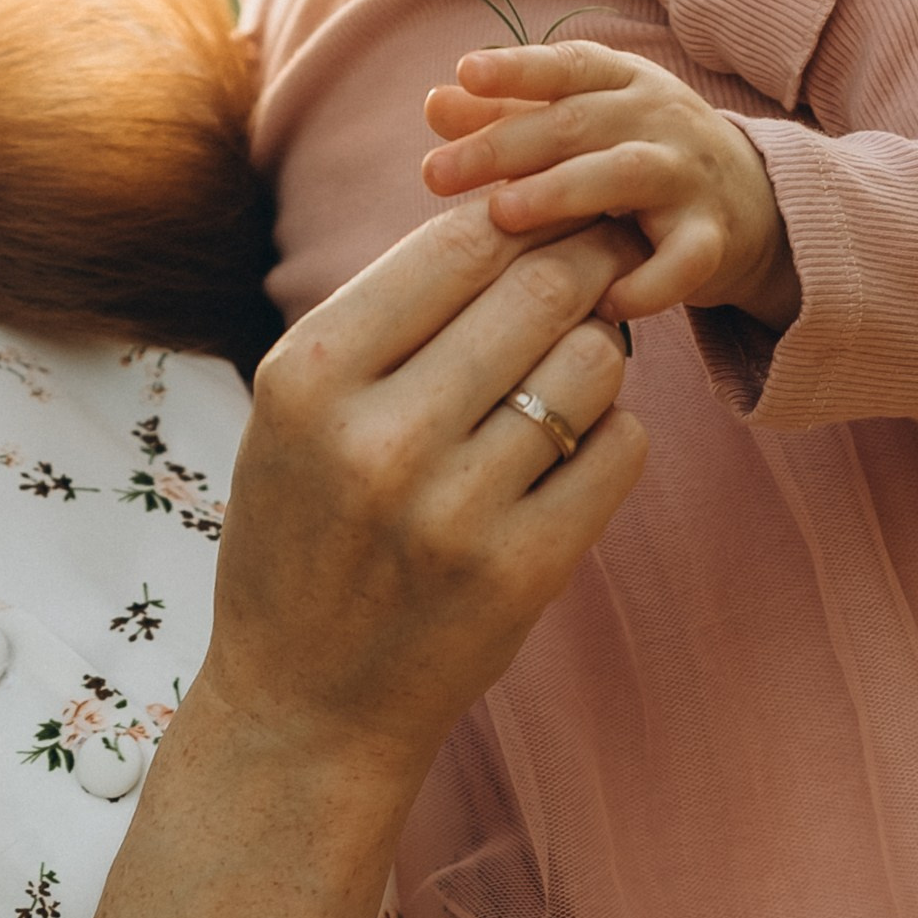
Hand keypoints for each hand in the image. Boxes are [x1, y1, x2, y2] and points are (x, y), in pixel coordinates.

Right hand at [208, 199, 643, 794]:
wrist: (304, 704)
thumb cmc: (304, 531)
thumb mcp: (298, 411)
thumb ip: (390, 315)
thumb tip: (518, 213)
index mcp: (309, 378)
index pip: (458, 244)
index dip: (523, 216)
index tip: (551, 217)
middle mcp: (378, 439)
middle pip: (539, 291)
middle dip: (587, 263)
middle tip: (603, 262)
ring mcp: (453, 512)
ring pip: (592, 365)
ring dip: (599, 351)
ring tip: (569, 369)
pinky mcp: (521, 573)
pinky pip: (620, 450)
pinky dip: (611, 432)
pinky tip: (573, 445)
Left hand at [420, 42, 800, 328]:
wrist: (751, 202)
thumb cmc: (636, 155)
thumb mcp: (581, 124)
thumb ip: (508, 114)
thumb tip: (435, 104)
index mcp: (622, 82)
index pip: (567, 65)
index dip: (517, 67)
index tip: (466, 73)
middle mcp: (658, 119)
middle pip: (578, 121)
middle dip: (505, 144)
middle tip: (436, 172)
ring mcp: (689, 177)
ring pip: (626, 174)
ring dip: (562, 192)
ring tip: (502, 214)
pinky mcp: (713, 239)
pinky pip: (683, 261)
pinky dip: (646, 283)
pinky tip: (601, 305)